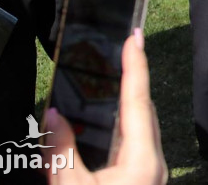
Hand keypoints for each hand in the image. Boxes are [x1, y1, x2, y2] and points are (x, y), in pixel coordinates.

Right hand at [45, 31, 167, 184]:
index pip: (139, 101)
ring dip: (125, 109)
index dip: (136, 65)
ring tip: (110, 84)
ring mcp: (152, 174)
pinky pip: (136, 148)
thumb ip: (61, 149)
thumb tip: (53, 115)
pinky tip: (104, 130)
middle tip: (118, 55)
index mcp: (143, 159)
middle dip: (130, 83)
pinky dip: (122, 132)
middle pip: (144, 113)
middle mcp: (154, 163)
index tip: (135, 36)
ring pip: (141, 131)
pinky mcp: (143, 182)